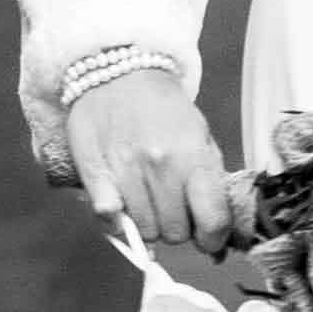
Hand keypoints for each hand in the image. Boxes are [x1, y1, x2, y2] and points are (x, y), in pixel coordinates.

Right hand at [60, 65, 255, 282]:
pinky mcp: (95, 173)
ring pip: (144, 230)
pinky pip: (108, 217)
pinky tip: (122, 206)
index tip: (210, 239)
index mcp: (194, 156)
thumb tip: (217, 225)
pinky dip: (116, 220)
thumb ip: (210, 178)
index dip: (214, 239)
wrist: (118, 72)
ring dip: (149, 224)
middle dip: (179, 228)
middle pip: (175, 233)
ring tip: (149, 201)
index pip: (212, 221)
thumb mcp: (201, 135)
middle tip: (175, 210)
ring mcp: (126, 171)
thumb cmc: (164, 108)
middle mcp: (161, 166)